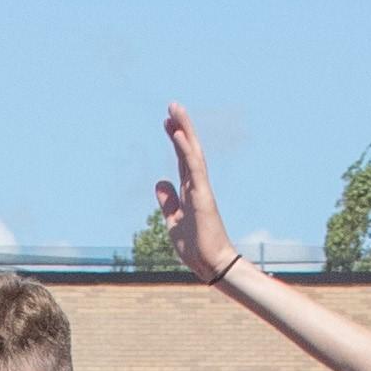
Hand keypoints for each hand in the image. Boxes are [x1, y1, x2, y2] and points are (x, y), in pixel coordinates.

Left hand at [151, 105, 234, 281]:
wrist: (210, 264)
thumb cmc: (196, 246)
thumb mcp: (173, 220)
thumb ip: (168, 200)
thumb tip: (160, 181)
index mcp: (190, 190)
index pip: (182, 159)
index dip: (175, 139)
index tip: (167, 122)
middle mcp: (198, 185)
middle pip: (189, 150)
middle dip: (181, 127)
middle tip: (173, 106)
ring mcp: (201, 188)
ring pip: (193, 153)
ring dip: (185, 130)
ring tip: (176, 110)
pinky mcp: (203, 195)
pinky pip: (194, 168)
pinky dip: (186, 150)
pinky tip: (180, 134)